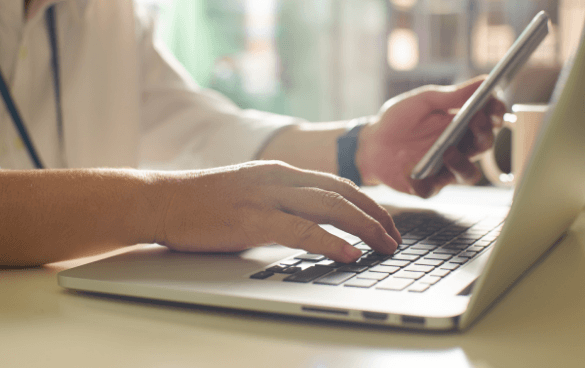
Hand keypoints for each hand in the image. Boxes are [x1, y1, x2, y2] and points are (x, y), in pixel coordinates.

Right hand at [152, 161, 400, 262]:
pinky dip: (332, 242)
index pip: (336, 183)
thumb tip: (307, 223)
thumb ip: (279, 202)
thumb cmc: (202, 201)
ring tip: (385, 246)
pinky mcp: (253, 219)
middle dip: (376, 215)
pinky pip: (303, 230)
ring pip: (331, 207)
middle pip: (343, 193)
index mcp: (279, 171)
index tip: (383, 220)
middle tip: (394, 237)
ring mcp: (266, 196)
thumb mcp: (249, 192)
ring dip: (365, 227)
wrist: (162, 200)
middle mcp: (279, 178)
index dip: (366, 202)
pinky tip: (350, 254)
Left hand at [357, 76, 505, 197]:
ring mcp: (443, 169)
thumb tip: (484, 80)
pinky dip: (423, 183)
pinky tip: (411, 171)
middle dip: (484, 133)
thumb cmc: (398, 120)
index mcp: (460, 126)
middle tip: (476, 119)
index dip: (495, 113)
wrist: (370, 142)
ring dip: (462, 163)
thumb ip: (453, 95)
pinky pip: (431, 190)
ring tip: (448, 150)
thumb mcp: (423, 102)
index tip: (493, 104)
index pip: (488, 121)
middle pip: (483, 146)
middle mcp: (458, 149)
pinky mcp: (425, 186)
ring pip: (467, 175)